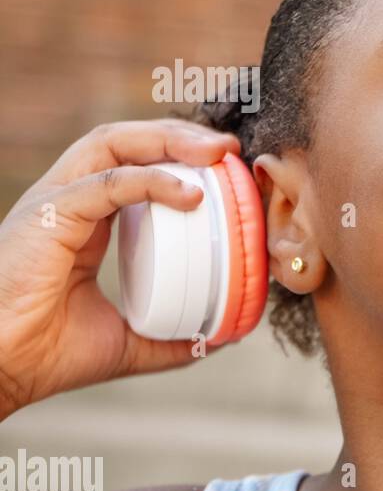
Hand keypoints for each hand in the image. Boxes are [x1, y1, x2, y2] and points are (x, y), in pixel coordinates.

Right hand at [0, 119, 241, 418]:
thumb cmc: (45, 355)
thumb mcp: (127, 343)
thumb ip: (173, 338)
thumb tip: (220, 338)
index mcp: (83, 221)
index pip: (132, 165)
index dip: (178, 157)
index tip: (227, 168)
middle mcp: (66, 201)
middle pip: (125, 141)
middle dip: (179, 135)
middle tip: (229, 150)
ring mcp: (54, 202)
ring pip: (112, 143)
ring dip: (169, 140)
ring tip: (217, 153)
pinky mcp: (48, 215)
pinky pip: (107, 183)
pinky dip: (152, 181)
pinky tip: (191, 195)